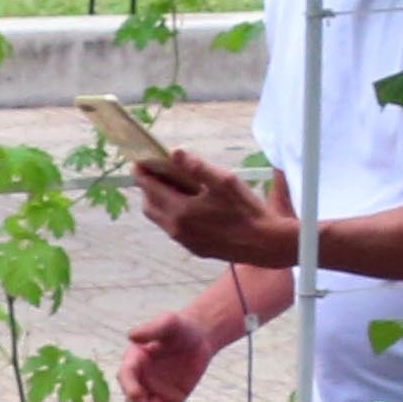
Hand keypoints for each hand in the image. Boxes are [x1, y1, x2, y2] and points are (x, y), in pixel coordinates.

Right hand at [117, 304, 216, 401]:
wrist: (199, 338)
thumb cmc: (180, 327)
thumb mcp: (168, 323)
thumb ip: (151, 329)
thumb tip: (131, 335)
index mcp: (135, 361)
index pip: (126, 376)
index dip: (129, 387)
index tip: (137, 394)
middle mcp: (141, 379)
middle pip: (133, 400)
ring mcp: (155, 392)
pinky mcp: (171, 400)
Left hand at [130, 148, 294, 265]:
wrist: (264, 243)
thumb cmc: (246, 210)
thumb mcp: (224, 182)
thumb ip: (197, 167)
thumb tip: (175, 153)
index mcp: (181, 210)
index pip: (150, 189)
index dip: (142, 174)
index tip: (138, 163)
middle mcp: (177, 228)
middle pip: (149, 207)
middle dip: (147, 189)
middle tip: (155, 174)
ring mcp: (185, 241)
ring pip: (161, 220)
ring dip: (159, 203)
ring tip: (172, 188)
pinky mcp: (195, 249)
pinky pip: (174, 230)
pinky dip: (172, 215)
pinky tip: (189, 207)